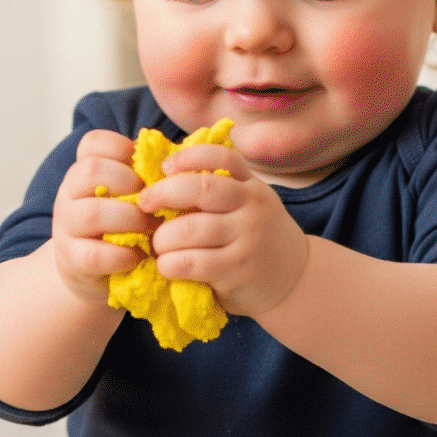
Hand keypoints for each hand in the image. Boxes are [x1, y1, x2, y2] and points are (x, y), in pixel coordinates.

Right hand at [49, 130, 156, 306]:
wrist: (94, 275)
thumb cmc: (121, 228)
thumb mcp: (129, 197)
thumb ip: (145, 178)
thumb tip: (179, 162)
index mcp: (84, 172)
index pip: (93, 143)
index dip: (122, 149)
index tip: (143, 169)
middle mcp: (69, 194)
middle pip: (91, 171)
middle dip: (129, 183)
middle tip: (151, 202)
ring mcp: (66, 227)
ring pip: (92, 213)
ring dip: (129, 219)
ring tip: (150, 229)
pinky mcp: (72, 260)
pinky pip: (95, 254)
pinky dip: (123, 256)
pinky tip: (138, 256)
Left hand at [137, 144, 310, 317]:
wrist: (293, 279)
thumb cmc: (255, 239)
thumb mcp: (247, 206)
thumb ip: (218, 191)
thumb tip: (160, 179)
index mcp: (251, 185)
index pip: (221, 156)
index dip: (188, 157)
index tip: (164, 167)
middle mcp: (252, 206)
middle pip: (203, 188)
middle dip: (163, 193)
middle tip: (143, 204)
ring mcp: (246, 238)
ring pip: (191, 228)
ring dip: (163, 237)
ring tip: (157, 245)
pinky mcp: (236, 269)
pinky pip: (192, 261)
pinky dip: (170, 263)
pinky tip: (167, 266)